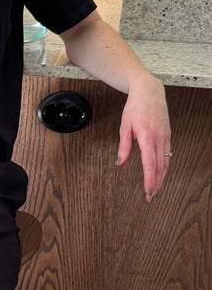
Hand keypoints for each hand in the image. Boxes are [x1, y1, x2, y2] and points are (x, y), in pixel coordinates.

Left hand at [116, 75, 170, 201]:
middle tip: (151, 197)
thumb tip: (120, 163)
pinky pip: (167, 154)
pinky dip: (164, 166)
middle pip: (160, 167)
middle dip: (156, 184)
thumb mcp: (125, 126)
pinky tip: (160, 172)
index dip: (150, 180)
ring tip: (155, 189)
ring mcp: (166, 137)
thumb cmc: (135, 107)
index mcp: (147, 136)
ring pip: (166, 162)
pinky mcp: (168, 135)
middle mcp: (159, 138)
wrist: (149, 92)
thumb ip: (124, 146)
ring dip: (161, 177)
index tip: (148, 193)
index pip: (150, 164)